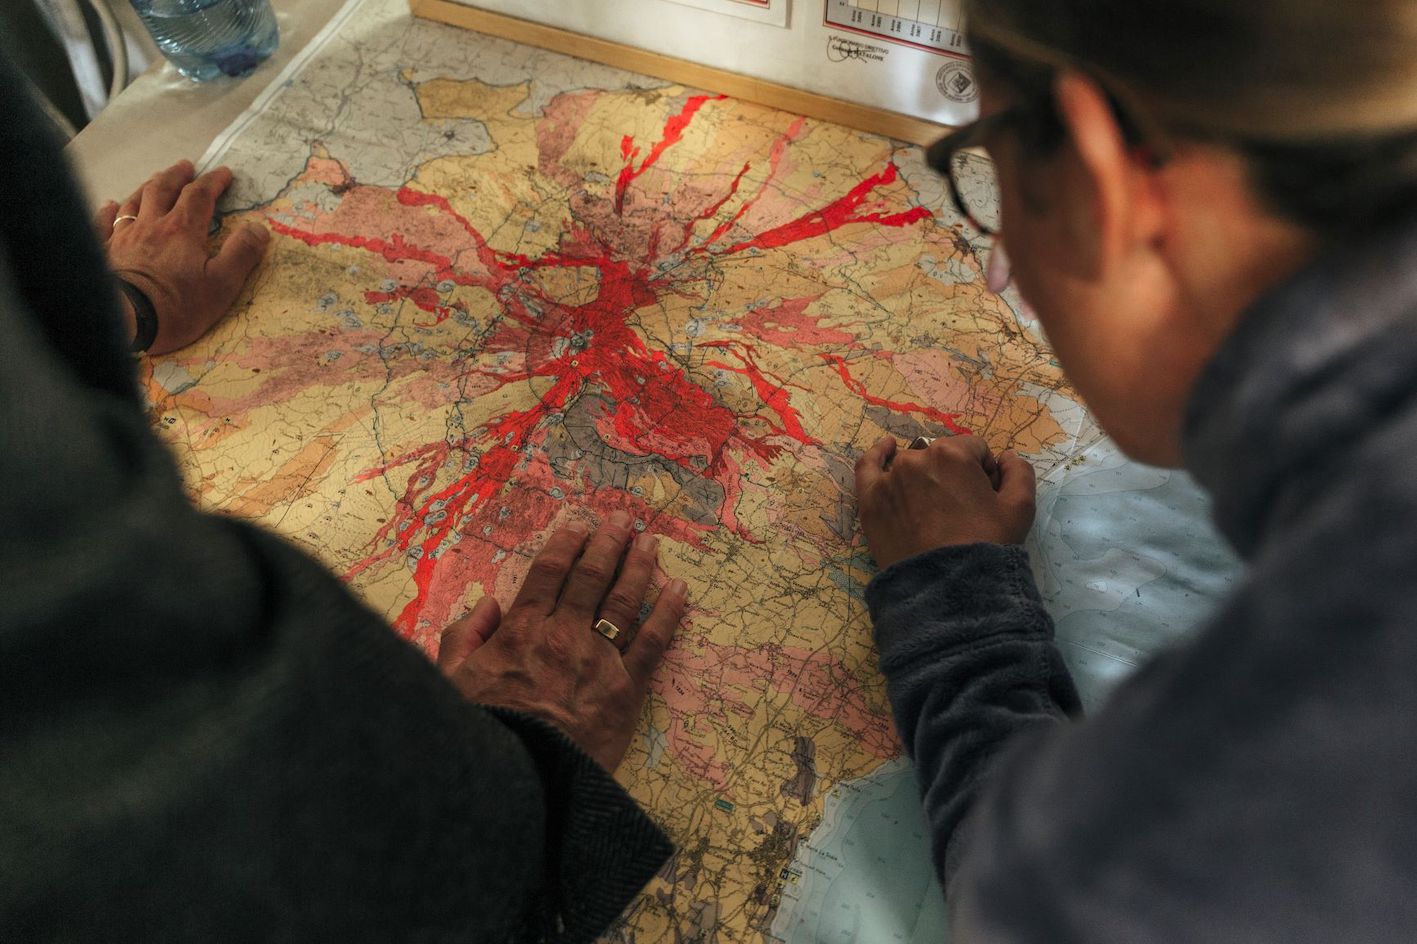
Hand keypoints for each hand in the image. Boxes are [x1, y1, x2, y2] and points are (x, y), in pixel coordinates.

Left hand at [96, 160, 269, 354]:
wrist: (124, 320)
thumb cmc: (178, 305)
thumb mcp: (222, 284)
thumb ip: (242, 254)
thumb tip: (259, 228)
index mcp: (183, 230)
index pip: (200, 196)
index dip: (213, 182)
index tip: (224, 173)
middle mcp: (152, 225)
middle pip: (163, 189)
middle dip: (177, 176)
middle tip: (186, 166)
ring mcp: (123, 236)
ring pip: (134, 201)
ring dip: (147, 187)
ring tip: (154, 180)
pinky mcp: (103, 251)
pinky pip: (104, 223)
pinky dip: (108, 210)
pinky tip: (109, 205)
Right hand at [437, 512, 688, 771]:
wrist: (518, 782)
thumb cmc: (482, 734)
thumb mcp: (451, 682)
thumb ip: (464, 637)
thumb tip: (489, 604)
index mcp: (520, 631)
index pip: (548, 573)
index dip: (566, 544)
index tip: (579, 526)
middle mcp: (563, 636)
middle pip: (591, 578)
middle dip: (608, 544)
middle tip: (622, 521)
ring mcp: (598, 661)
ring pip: (625, 601)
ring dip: (640, 567)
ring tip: (650, 543)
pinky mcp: (627, 690)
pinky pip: (654, 643)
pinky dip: (668, 613)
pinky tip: (679, 591)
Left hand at [855, 435, 1035, 569]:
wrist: (946, 587)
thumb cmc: (985, 545)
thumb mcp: (1020, 508)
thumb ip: (1019, 471)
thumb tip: (1006, 457)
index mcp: (953, 454)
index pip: (974, 450)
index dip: (983, 471)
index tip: (984, 496)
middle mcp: (917, 458)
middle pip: (943, 456)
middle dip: (955, 474)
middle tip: (961, 509)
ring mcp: (889, 478)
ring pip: (913, 464)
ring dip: (925, 475)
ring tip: (933, 506)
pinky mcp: (870, 499)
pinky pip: (869, 466)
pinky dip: (878, 454)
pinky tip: (887, 448)